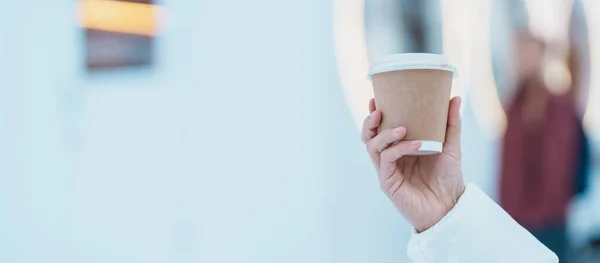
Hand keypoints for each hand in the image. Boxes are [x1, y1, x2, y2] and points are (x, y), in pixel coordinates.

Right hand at [362, 97, 464, 231]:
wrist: (450, 206)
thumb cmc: (448, 179)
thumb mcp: (451, 146)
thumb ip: (451, 123)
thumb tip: (455, 97)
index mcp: (399, 148)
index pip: (380, 128)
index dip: (374, 114)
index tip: (377, 98)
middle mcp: (390, 158)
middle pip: (368, 137)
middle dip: (369, 122)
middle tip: (379, 111)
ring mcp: (387, 170)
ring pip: (372, 147)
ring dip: (384, 134)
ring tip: (401, 127)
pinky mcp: (388, 182)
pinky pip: (386, 160)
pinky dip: (399, 149)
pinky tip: (416, 144)